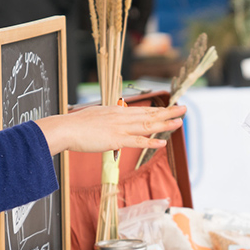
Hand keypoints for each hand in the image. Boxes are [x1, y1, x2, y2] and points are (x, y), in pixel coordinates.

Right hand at [36, 105, 186, 154]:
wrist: (65, 128)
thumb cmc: (76, 126)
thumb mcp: (96, 117)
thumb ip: (107, 120)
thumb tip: (113, 125)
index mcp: (117, 111)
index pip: (142, 110)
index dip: (158, 110)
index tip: (170, 108)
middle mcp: (121, 117)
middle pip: (149, 114)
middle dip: (168, 112)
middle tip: (184, 108)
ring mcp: (120, 128)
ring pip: (147, 125)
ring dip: (165, 124)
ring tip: (180, 122)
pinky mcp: (116, 139)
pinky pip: (137, 141)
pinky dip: (151, 141)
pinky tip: (163, 142)